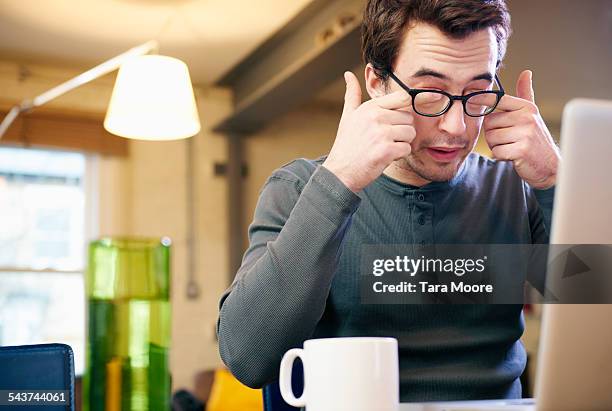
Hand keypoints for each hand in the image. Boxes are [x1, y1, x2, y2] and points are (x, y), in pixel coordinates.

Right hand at [322, 71, 415, 192]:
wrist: (340, 172)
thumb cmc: (346, 145)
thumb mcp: (348, 116)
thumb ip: (352, 94)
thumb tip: (348, 74)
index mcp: (370, 107)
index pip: (403, 98)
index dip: (408, 107)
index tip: (406, 115)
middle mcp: (375, 117)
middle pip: (409, 118)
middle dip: (402, 131)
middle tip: (386, 140)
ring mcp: (381, 133)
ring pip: (410, 133)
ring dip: (402, 143)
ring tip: (385, 148)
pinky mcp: (386, 150)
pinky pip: (407, 148)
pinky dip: (400, 155)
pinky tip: (386, 157)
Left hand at [483, 70, 560, 188]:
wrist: (550, 165)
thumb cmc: (536, 138)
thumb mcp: (532, 114)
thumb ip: (525, 94)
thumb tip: (526, 72)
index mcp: (526, 107)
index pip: (498, 99)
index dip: (481, 99)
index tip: (468, 99)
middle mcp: (527, 118)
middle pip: (489, 123)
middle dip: (493, 133)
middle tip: (508, 139)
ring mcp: (525, 133)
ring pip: (491, 138)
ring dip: (497, 146)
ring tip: (512, 146)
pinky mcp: (522, 150)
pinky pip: (497, 151)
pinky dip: (501, 156)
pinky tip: (513, 156)